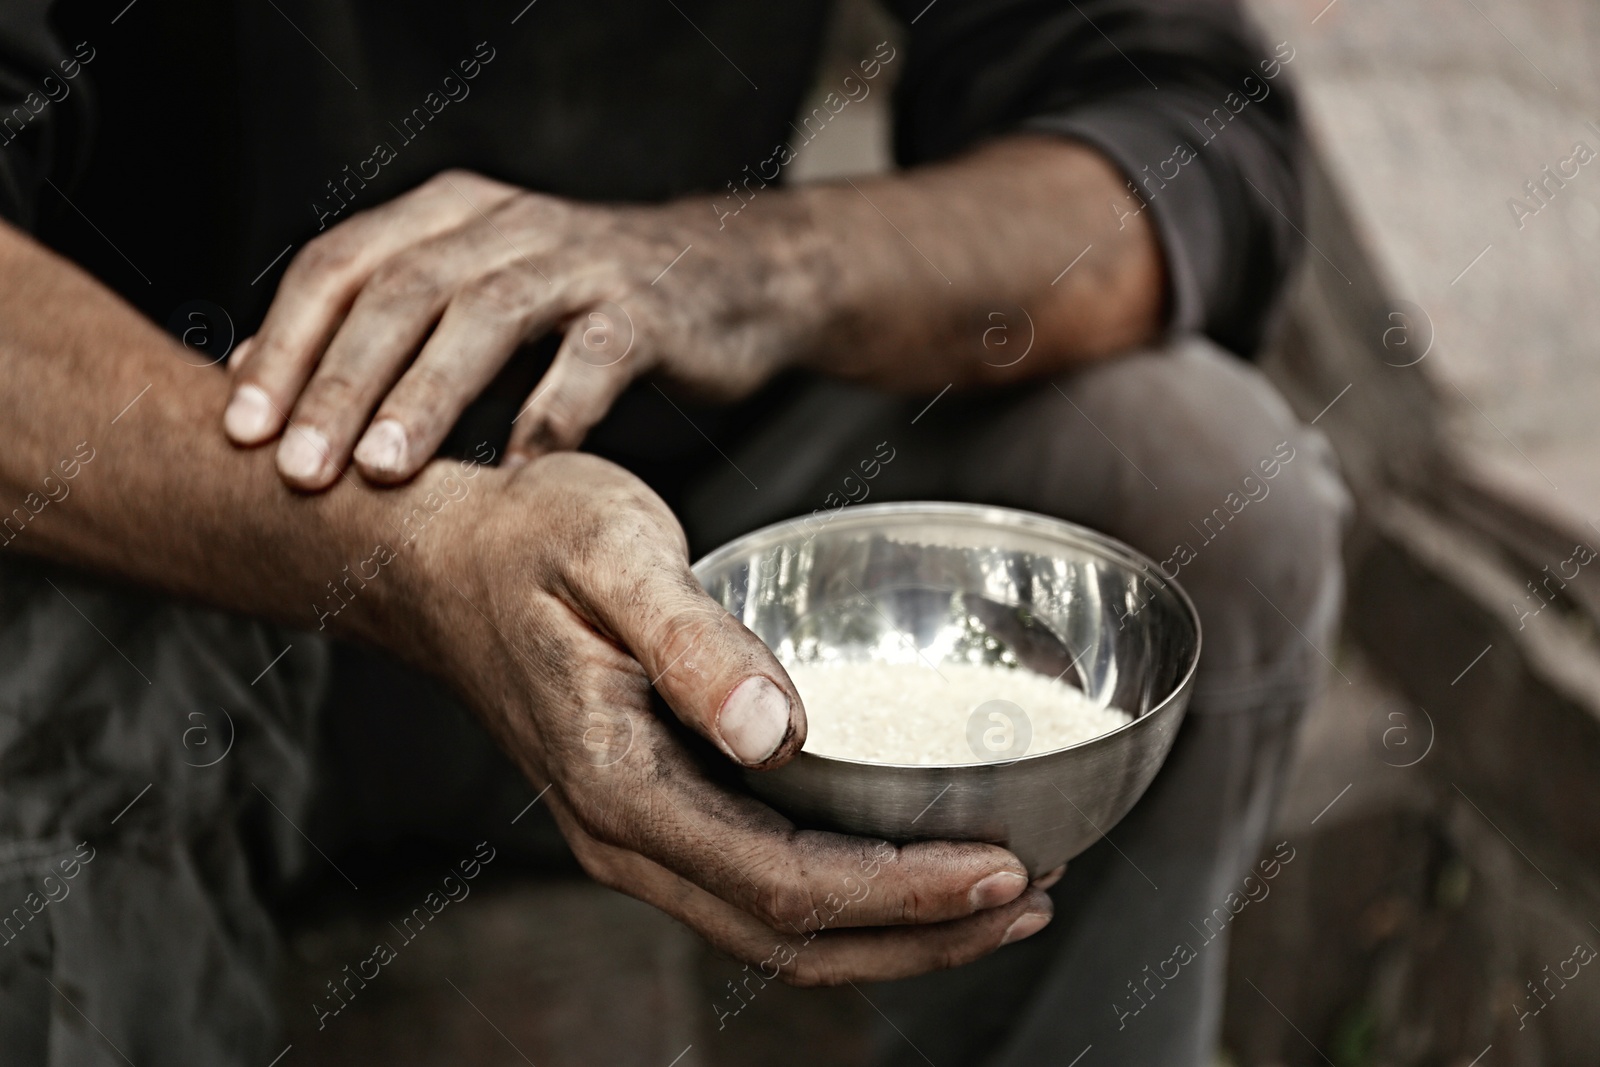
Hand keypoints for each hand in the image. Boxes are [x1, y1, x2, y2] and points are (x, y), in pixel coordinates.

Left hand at [223, 170, 819, 489]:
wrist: (725, 277)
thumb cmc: (580, 301)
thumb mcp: (474, 292)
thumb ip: (383, 328)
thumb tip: (254, 386)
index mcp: (447, 215)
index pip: (339, 264)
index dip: (283, 344)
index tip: (243, 430)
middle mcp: (506, 224)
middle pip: (400, 291)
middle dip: (338, 383)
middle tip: (299, 469)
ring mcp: (579, 262)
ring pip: (485, 317)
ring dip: (426, 396)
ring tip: (383, 470)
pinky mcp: (646, 311)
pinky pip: (588, 364)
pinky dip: (547, 423)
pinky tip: (514, 481)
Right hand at [413, 452, 1050, 983]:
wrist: (442, 563)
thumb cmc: (525, 541)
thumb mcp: (611, 557)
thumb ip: (692, 645)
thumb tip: (776, 731)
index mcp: (618, 783)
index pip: (782, 880)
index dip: (902, 891)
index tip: (1004, 866)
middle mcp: (626, 836)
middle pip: (792, 938)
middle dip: (921, 936)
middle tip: (1032, 899)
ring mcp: (637, 836)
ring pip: (778, 930)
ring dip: (893, 930)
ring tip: (998, 898)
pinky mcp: (654, 814)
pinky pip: (759, 887)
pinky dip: (848, 894)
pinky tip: (907, 857)